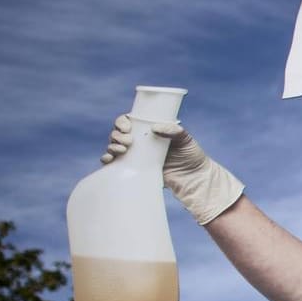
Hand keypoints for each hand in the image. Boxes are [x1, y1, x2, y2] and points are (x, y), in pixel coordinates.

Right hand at [105, 114, 245, 224]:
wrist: (194, 179)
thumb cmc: (191, 155)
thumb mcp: (185, 139)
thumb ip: (174, 131)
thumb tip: (155, 127)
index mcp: (149, 131)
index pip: (128, 121)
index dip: (122, 121)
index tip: (126, 127)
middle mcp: (139, 142)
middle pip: (118, 134)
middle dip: (117, 135)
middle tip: (128, 141)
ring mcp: (135, 156)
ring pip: (114, 147)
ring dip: (112, 146)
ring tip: (122, 150)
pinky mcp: (134, 170)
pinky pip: (116, 164)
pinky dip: (108, 160)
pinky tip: (109, 160)